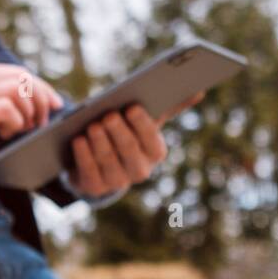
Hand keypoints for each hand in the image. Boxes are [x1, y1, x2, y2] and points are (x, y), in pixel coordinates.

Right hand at [0, 61, 63, 162]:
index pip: (17, 72)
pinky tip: (6, 133)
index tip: (53, 105)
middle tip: (41, 122)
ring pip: (18, 89)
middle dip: (41, 100)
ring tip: (21, 129)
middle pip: (22, 77)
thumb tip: (22, 106)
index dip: (41, 88)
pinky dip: (14, 122)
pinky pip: (6, 109)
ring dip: (28, 112)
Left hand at [68, 94, 202, 198]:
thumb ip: (166, 108)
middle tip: (108, 115)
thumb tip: (199, 91)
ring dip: (99, 141)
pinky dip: (83, 154)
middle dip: (118, 131)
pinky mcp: (94, 188)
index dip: (141, 124)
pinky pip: (89, 170)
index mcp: (155, 153)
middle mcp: (139, 170)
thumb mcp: (143, 124)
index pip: (151, 140)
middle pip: (128, 149)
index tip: (131, 107)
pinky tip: (78, 140)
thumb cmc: (124, 136)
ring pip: (108, 159)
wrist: (99, 168)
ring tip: (92, 125)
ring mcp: (116, 181)